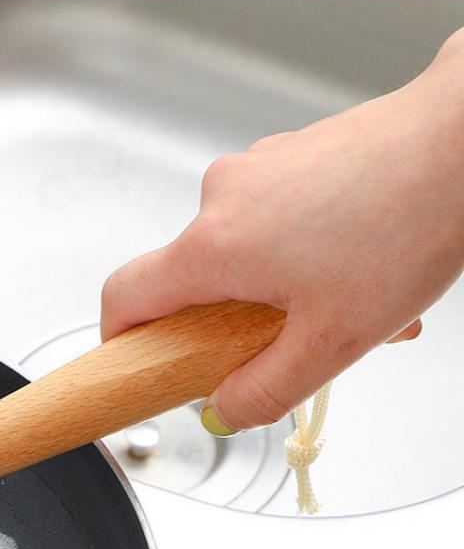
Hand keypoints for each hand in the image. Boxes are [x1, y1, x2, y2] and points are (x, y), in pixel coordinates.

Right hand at [100, 29, 463, 434]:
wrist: (463, 140)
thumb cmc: (408, 226)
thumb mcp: (331, 342)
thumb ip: (265, 390)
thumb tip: (225, 409)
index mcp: (214, 247)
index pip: (124, 295)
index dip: (120, 336)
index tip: (134, 357)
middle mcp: (221, 199)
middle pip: (187, 277)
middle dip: (226, 317)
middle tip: (282, 336)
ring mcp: (253, 170)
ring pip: (236, 248)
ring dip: (272, 283)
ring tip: (337, 295)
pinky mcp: (285, 157)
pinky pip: (268, 217)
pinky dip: (295, 248)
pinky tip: (349, 259)